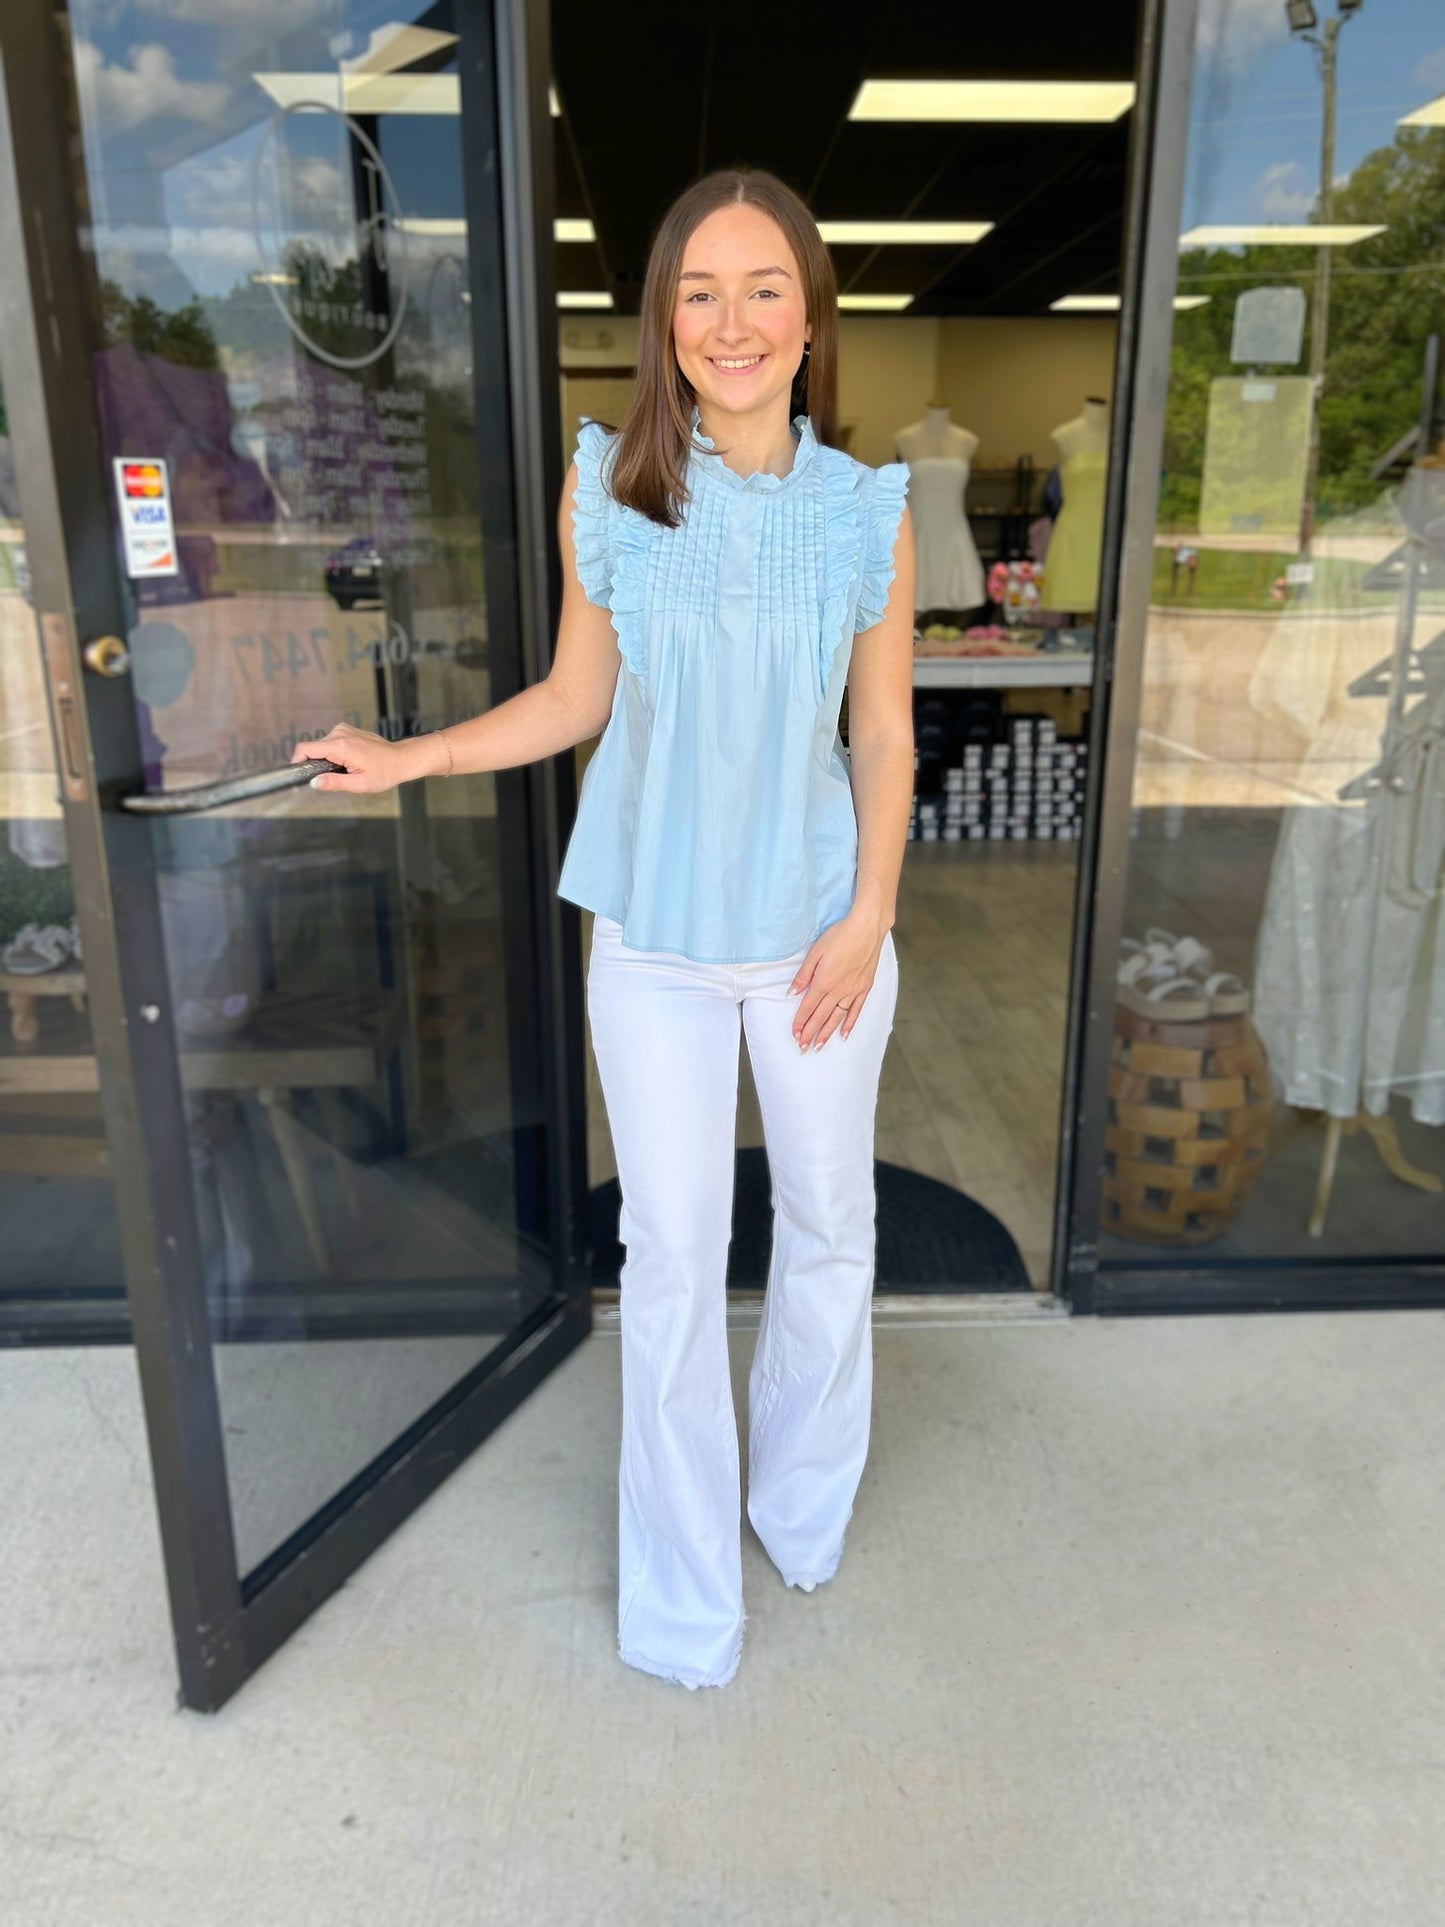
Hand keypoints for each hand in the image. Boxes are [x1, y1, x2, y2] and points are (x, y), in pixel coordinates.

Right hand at [290, 723, 430, 794]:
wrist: (400, 759)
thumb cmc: (384, 773)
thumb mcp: (359, 784)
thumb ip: (334, 783)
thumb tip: (314, 783)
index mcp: (341, 746)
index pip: (305, 748)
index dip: (297, 762)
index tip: (300, 774)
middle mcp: (340, 733)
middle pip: (313, 749)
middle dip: (317, 764)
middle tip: (335, 777)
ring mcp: (344, 730)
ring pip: (322, 746)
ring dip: (328, 760)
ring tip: (347, 769)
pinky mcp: (347, 730)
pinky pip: (331, 743)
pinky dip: (335, 754)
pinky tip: (351, 762)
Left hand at [788, 909, 888, 1050]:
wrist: (867, 929)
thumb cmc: (839, 936)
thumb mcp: (815, 952)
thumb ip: (803, 975)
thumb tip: (791, 993)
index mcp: (823, 982)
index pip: (808, 1008)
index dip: (800, 1023)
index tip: (794, 1035)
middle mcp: (838, 991)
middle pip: (821, 1017)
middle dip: (810, 1034)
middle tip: (802, 1048)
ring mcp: (852, 991)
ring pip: (837, 1018)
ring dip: (827, 1033)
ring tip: (819, 1046)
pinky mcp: (864, 988)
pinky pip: (856, 1011)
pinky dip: (850, 1024)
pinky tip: (844, 1035)